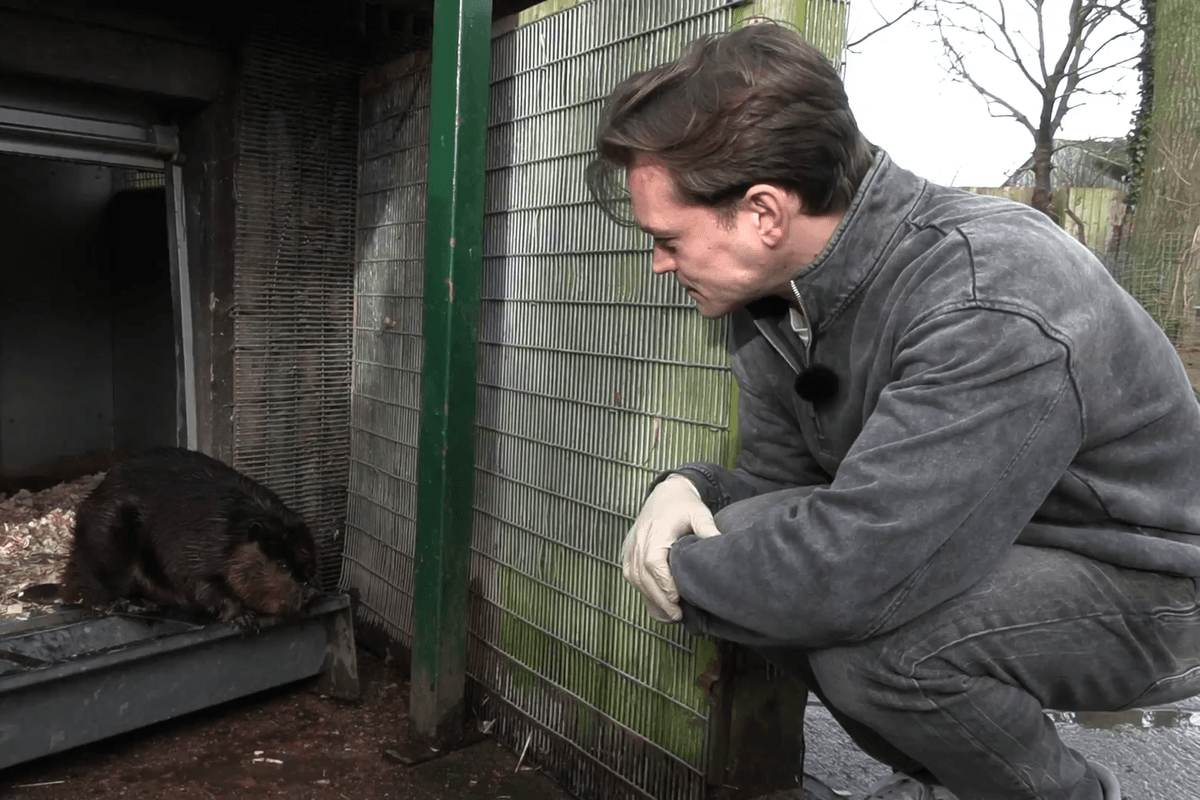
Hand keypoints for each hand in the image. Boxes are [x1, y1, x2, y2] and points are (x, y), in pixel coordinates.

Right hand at [622, 474, 720, 621]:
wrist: (665, 493)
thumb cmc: (684, 505)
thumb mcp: (700, 513)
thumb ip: (708, 529)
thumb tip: (720, 546)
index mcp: (655, 531)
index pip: (653, 562)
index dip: (663, 583)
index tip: (676, 599)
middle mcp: (638, 540)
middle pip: (643, 576)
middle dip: (659, 599)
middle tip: (676, 616)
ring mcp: (631, 547)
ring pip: (635, 579)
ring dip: (651, 599)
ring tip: (669, 615)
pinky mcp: (629, 552)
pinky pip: (631, 576)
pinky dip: (643, 592)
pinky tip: (658, 605)